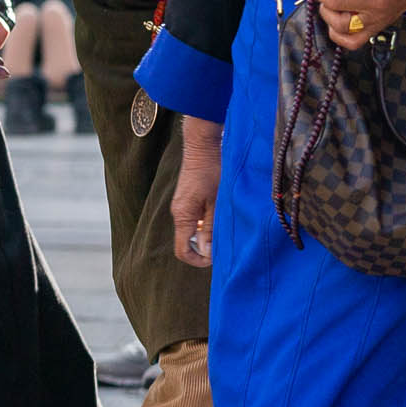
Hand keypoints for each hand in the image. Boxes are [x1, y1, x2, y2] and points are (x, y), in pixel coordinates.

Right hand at [170, 116, 221, 266]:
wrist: (202, 146)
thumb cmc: (212, 171)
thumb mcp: (217, 202)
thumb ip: (211, 228)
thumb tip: (208, 252)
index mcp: (183, 216)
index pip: (182, 250)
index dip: (198, 260)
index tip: (216, 258)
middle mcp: (178, 213)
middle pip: (187, 242)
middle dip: (206, 248)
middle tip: (227, 243)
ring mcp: (181, 206)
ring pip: (192, 231)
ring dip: (207, 235)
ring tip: (226, 226)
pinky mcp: (186, 200)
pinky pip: (194, 220)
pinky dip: (205, 224)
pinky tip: (220, 214)